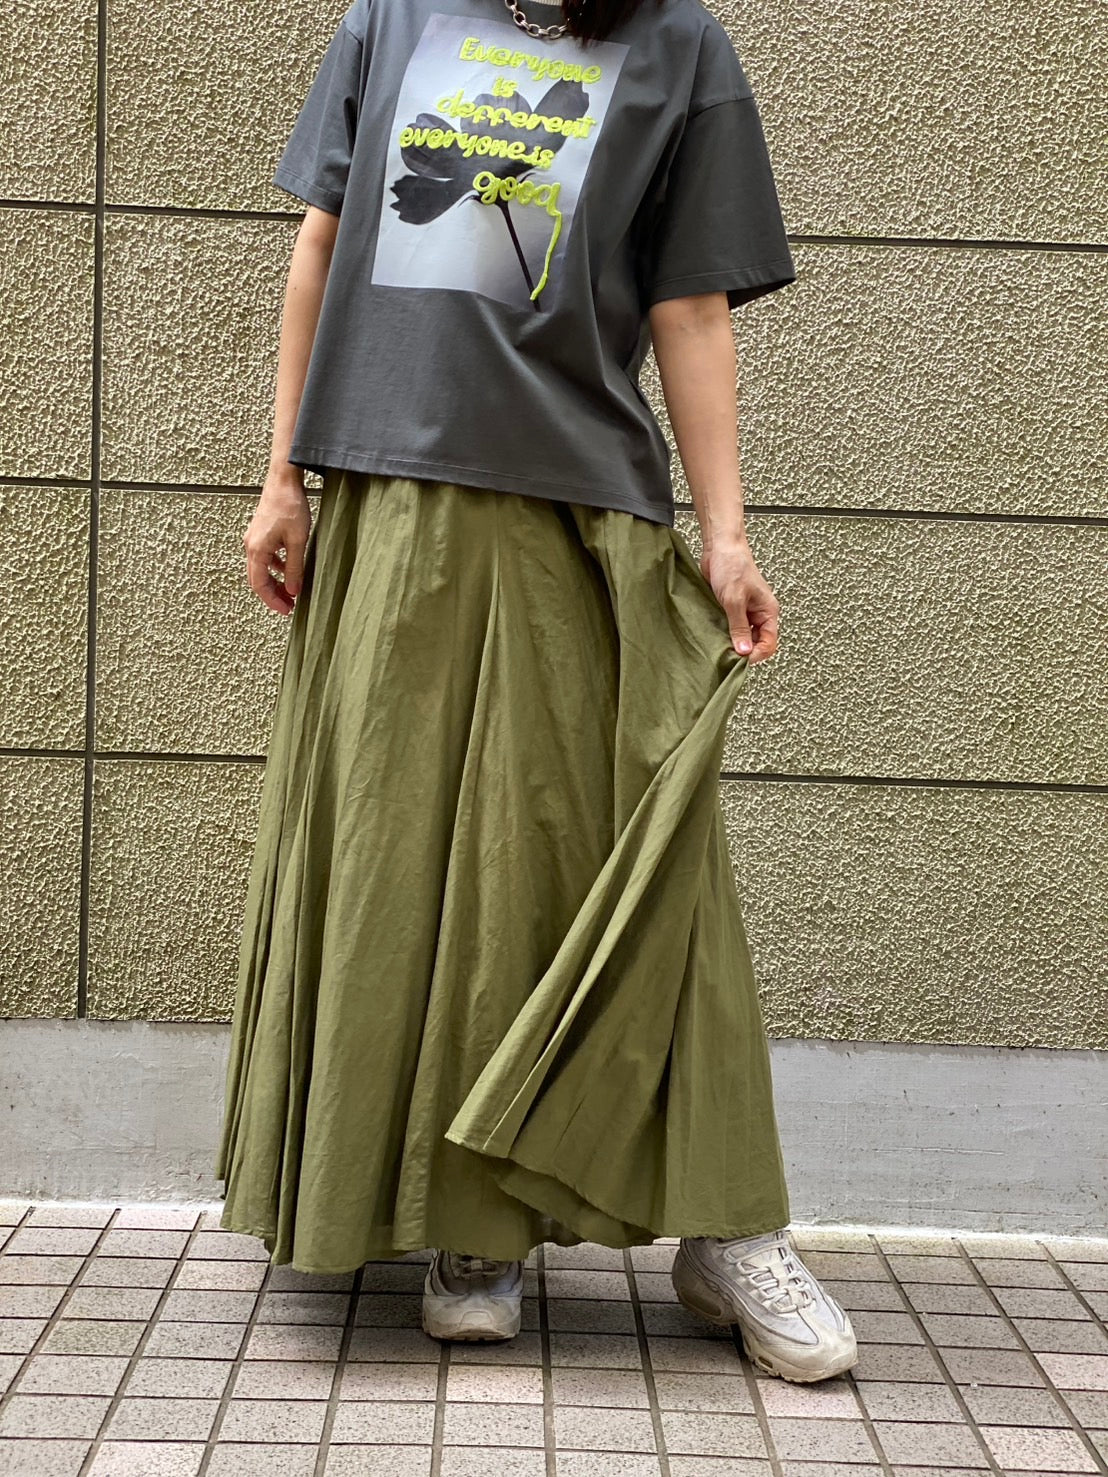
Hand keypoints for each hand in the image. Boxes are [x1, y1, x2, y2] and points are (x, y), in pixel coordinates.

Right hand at [243, 469, 311, 614]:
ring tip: (291, 591)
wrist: (284, 480)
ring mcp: (254, 539)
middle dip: (273, 594)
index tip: (286, 610)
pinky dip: (276, 568)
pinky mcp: (260, 533)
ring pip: (261, 569)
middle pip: (258, 579)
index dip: (272, 601)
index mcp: (256, 550)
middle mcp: (251, 546)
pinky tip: (289, 570)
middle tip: (290, 605)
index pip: (259, 585)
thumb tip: (294, 590)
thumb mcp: (297, 541)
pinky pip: (265, 557)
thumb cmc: (290, 506)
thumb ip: (295, 568)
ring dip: (275, 582)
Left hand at [700, 536, 780, 664]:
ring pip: (742, 637)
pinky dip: (723, 634)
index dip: (755, 655)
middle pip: (756, 643)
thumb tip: (744, 651)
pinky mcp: (731, 609)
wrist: (719, 547)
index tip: (738, 659)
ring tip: (719, 645)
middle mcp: (758, 613)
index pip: (768, 643)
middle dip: (742, 651)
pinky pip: (730, 628)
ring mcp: (745, 612)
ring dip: (731, 642)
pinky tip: (714, 635)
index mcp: (767, 611)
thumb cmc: (732, 565)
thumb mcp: (734, 600)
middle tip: (726, 654)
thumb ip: (739, 627)